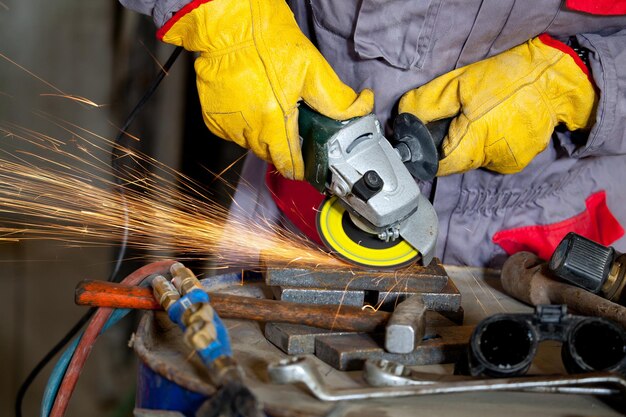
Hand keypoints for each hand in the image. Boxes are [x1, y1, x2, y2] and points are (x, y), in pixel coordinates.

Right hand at [160, 0, 373, 179]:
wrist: (231, 26)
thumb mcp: (313, 69)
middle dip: (283, 147)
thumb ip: (337, 99)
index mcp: (274, 120)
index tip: (304, 167)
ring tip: (269, 108)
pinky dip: (244, 126)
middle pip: (271, 155)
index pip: (288, 163)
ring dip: (263, 135)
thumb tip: (361, 107)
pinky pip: (234, 134)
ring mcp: (229, 126)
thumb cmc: (269, 43)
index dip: (299, 168)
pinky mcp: (213, 120)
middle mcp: (249, 129)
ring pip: (252, 145)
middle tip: (290, 126)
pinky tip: (251, 105)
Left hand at [399, 35, 596, 175]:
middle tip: (460, 120)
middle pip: (456, 162)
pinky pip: (493, 156)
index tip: (425, 141)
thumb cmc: (506, 79)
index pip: (438, 166)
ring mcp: (507, 163)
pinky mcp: (519, 161)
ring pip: (475, 159)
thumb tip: (404, 117)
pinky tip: (498, 125)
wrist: (556, 81)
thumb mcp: (460, 83)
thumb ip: (428, 103)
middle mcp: (490, 160)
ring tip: (482, 119)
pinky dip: (490, 144)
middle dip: (451, 144)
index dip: (428, 154)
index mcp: (473, 143)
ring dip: (471, 144)